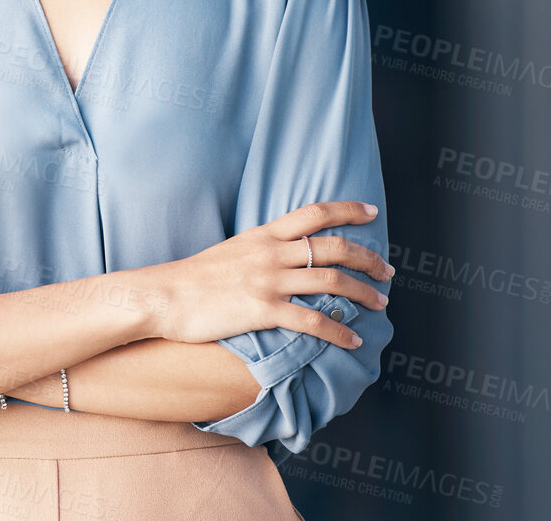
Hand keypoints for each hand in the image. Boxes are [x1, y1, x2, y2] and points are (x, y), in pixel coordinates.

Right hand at [139, 201, 391, 348]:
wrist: (162, 296)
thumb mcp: (230, 251)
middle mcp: (271, 253)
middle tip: (387, 272)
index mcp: (263, 234)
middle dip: (368, 259)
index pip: (314, 213)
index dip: (347, 210)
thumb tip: (282, 256)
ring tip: (380, 305)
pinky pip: (312, 321)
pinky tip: (353, 341)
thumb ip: (260, 250)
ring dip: (363, 293)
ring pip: (331, 281)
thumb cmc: (192, 278)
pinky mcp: (262, 311)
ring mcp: (268, 281)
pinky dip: (339, 331)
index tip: (371, 212)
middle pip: (333, 247)